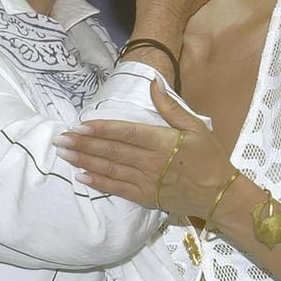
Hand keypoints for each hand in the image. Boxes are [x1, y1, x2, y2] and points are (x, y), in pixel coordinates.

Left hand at [54, 79, 236, 215]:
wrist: (219, 194)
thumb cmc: (209, 157)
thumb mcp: (195, 126)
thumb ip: (170, 106)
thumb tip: (153, 82)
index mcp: (161, 141)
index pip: (125, 133)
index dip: (101, 129)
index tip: (80, 125)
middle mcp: (150, 162)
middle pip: (111, 151)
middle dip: (84, 144)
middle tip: (61, 139)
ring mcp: (145, 182)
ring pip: (109, 169)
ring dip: (84, 161)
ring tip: (64, 154)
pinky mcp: (145, 198)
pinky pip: (117, 189)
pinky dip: (98, 183)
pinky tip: (81, 176)